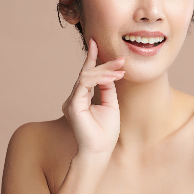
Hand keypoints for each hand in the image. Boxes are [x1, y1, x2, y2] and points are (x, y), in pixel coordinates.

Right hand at [62, 38, 124, 155]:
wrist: (99, 151)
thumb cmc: (105, 132)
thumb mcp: (111, 105)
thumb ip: (107, 89)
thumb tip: (109, 74)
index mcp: (82, 97)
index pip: (87, 74)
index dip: (92, 58)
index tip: (96, 42)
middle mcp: (74, 97)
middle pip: (88, 72)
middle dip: (105, 63)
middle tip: (121, 59)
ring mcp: (72, 100)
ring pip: (86, 75)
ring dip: (105, 70)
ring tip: (121, 70)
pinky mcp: (73, 104)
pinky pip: (85, 84)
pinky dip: (99, 79)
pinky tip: (112, 78)